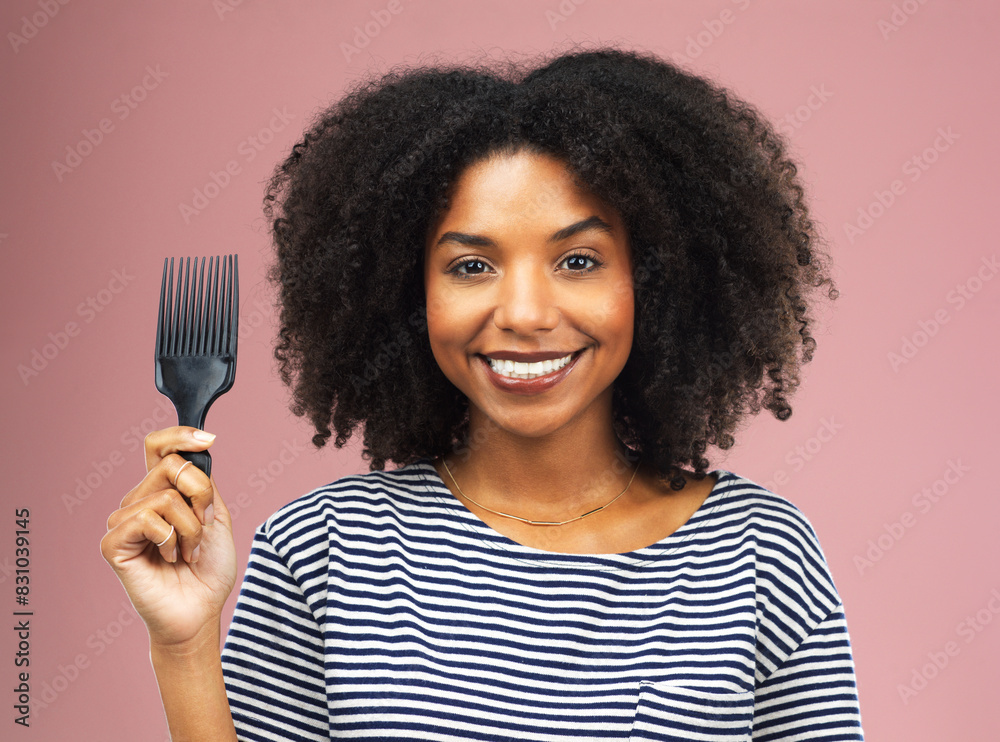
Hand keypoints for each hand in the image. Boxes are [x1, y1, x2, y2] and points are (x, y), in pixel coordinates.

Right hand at [101, 426, 236, 647]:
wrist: (201, 609)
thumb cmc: (209, 568)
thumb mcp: (215, 516)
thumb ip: (203, 483)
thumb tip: (195, 450)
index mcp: (162, 491)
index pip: (158, 447)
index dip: (179, 435)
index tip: (208, 439)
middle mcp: (138, 501)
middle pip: (170, 466)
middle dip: (201, 497)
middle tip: (203, 528)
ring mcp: (123, 522)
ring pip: (165, 496)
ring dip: (191, 527)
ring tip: (188, 551)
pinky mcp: (113, 543)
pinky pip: (147, 518)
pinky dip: (171, 539)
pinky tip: (170, 558)